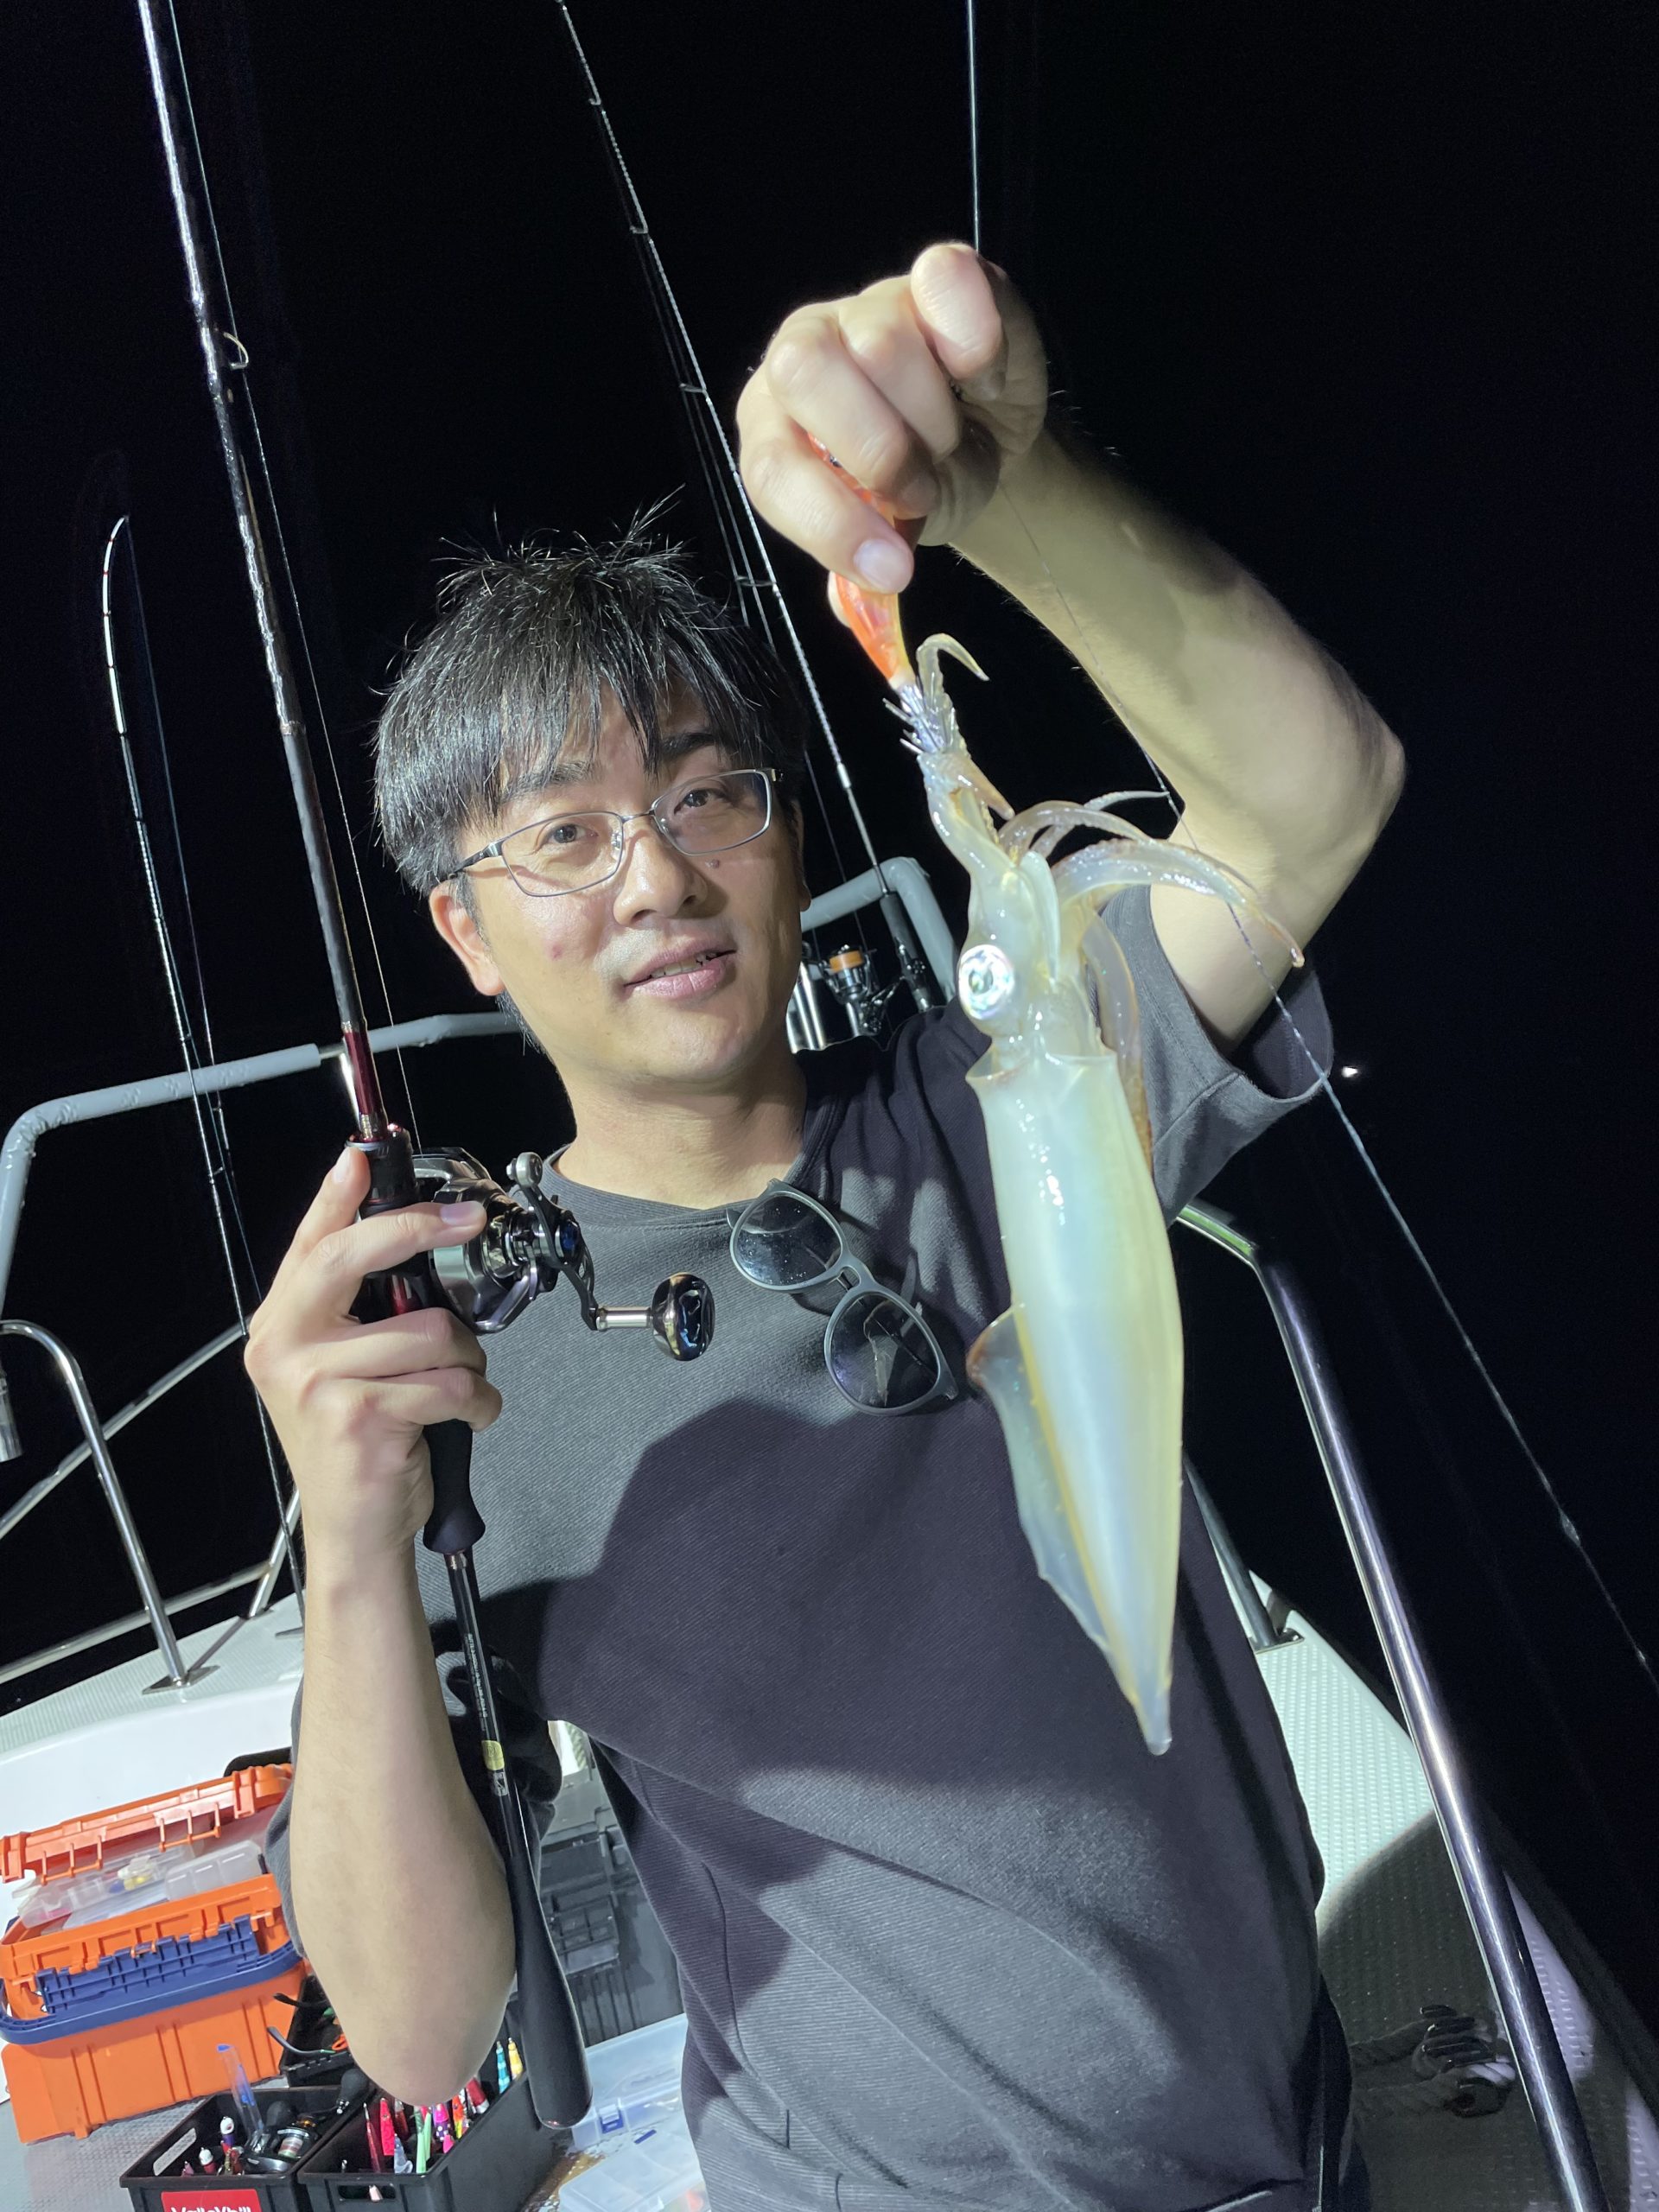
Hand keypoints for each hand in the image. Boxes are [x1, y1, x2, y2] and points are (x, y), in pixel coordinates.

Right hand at [243, 1147, 501, 1564]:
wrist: (355, 1531)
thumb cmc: (362, 1445)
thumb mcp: (344, 1367)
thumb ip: (361, 1310)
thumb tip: (415, 1242)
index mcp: (281, 1326)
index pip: (310, 1244)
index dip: (337, 1195)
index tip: (362, 1155)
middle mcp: (285, 1348)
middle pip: (354, 1258)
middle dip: (420, 1229)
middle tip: (465, 1219)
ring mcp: (316, 1382)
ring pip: (432, 1331)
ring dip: (469, 1361)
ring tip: (459, 1388)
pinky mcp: (359, 1415)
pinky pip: (450, 1382)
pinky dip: (478, 1402)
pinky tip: (467, 1419)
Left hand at [736, 242, 1048, 598]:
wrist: (985, 436)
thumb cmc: (920, 482)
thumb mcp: (889, 535)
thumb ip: (862, 571)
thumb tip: (858, 607)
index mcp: (773, 427)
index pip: (773, 468)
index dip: (831, 524)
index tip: (894, 570)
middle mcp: (803, 353)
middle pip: (804, 372)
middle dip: (879, 453)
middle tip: (920, 489)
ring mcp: (865, 305)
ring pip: (882, 342)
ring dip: (932, 418)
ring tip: (948, 440)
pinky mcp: (933, 276)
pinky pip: (946, 281)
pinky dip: (976, 342)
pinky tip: (984, 380)